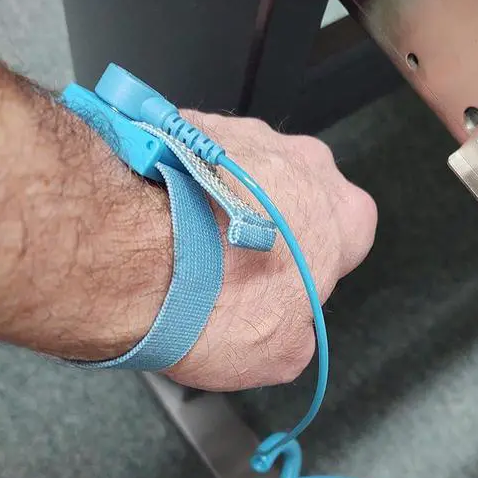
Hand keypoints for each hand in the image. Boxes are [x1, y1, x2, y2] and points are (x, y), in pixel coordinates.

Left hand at [165, 112, 376, 390]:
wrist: (129, 249)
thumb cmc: (216, 299)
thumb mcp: (279, 355)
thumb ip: (298, 335)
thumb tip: (285, 329)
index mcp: (344, 215)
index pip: (348, 240)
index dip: (314, 269)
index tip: (281, 291)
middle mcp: (303, 162)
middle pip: (297, 199)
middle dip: (271, 229)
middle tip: (230, 271)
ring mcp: (244, 133)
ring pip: (245, 174)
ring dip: (225, 204)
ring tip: (185, 247)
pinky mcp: (186, 122)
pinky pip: (195, 158)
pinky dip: (183, 185)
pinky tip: (157, 223)